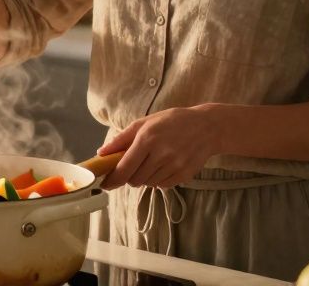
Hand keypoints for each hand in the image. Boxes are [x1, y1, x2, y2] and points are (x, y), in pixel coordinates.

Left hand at [98, 106, 222, 189]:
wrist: (208, 127)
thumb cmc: (172, 122)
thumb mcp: (145, 123)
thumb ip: (122, 139)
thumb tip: (101, 153)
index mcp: (147, 138)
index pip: (124, 168)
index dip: (112, 179)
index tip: (104, 184)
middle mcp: (161, 154)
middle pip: (135, 180)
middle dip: (129, 176)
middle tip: (133, 166)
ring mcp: (174, 166)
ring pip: (148, 184)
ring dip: (144, 177)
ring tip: (152, 161)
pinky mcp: (184, 175)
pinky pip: (162, 186)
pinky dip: (158, 180)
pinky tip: (164, 165)